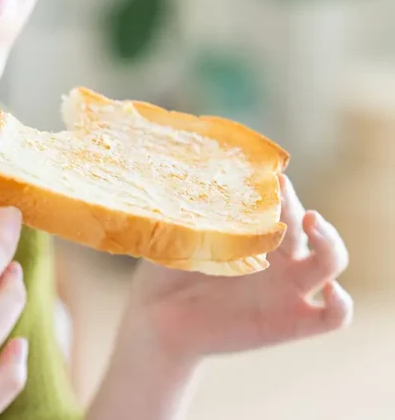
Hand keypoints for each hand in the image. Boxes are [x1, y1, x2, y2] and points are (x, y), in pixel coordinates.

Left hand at [128, 174, 352, 358]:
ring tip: (312, 223)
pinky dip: (341, 304)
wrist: (157, 321)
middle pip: (304, 224)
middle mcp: (278, 256)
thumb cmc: (165, 275)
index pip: (278, 203)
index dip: (277, 189)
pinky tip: (331, 291)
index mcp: (254, 232)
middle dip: (295, 206)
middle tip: (280, 191)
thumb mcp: (176, 240)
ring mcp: (288, 288)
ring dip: (331, 240)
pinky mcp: (292, 322)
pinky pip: (333, 316)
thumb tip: (183, 181)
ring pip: (332, 260)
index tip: (268, 174)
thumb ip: (187, 216)